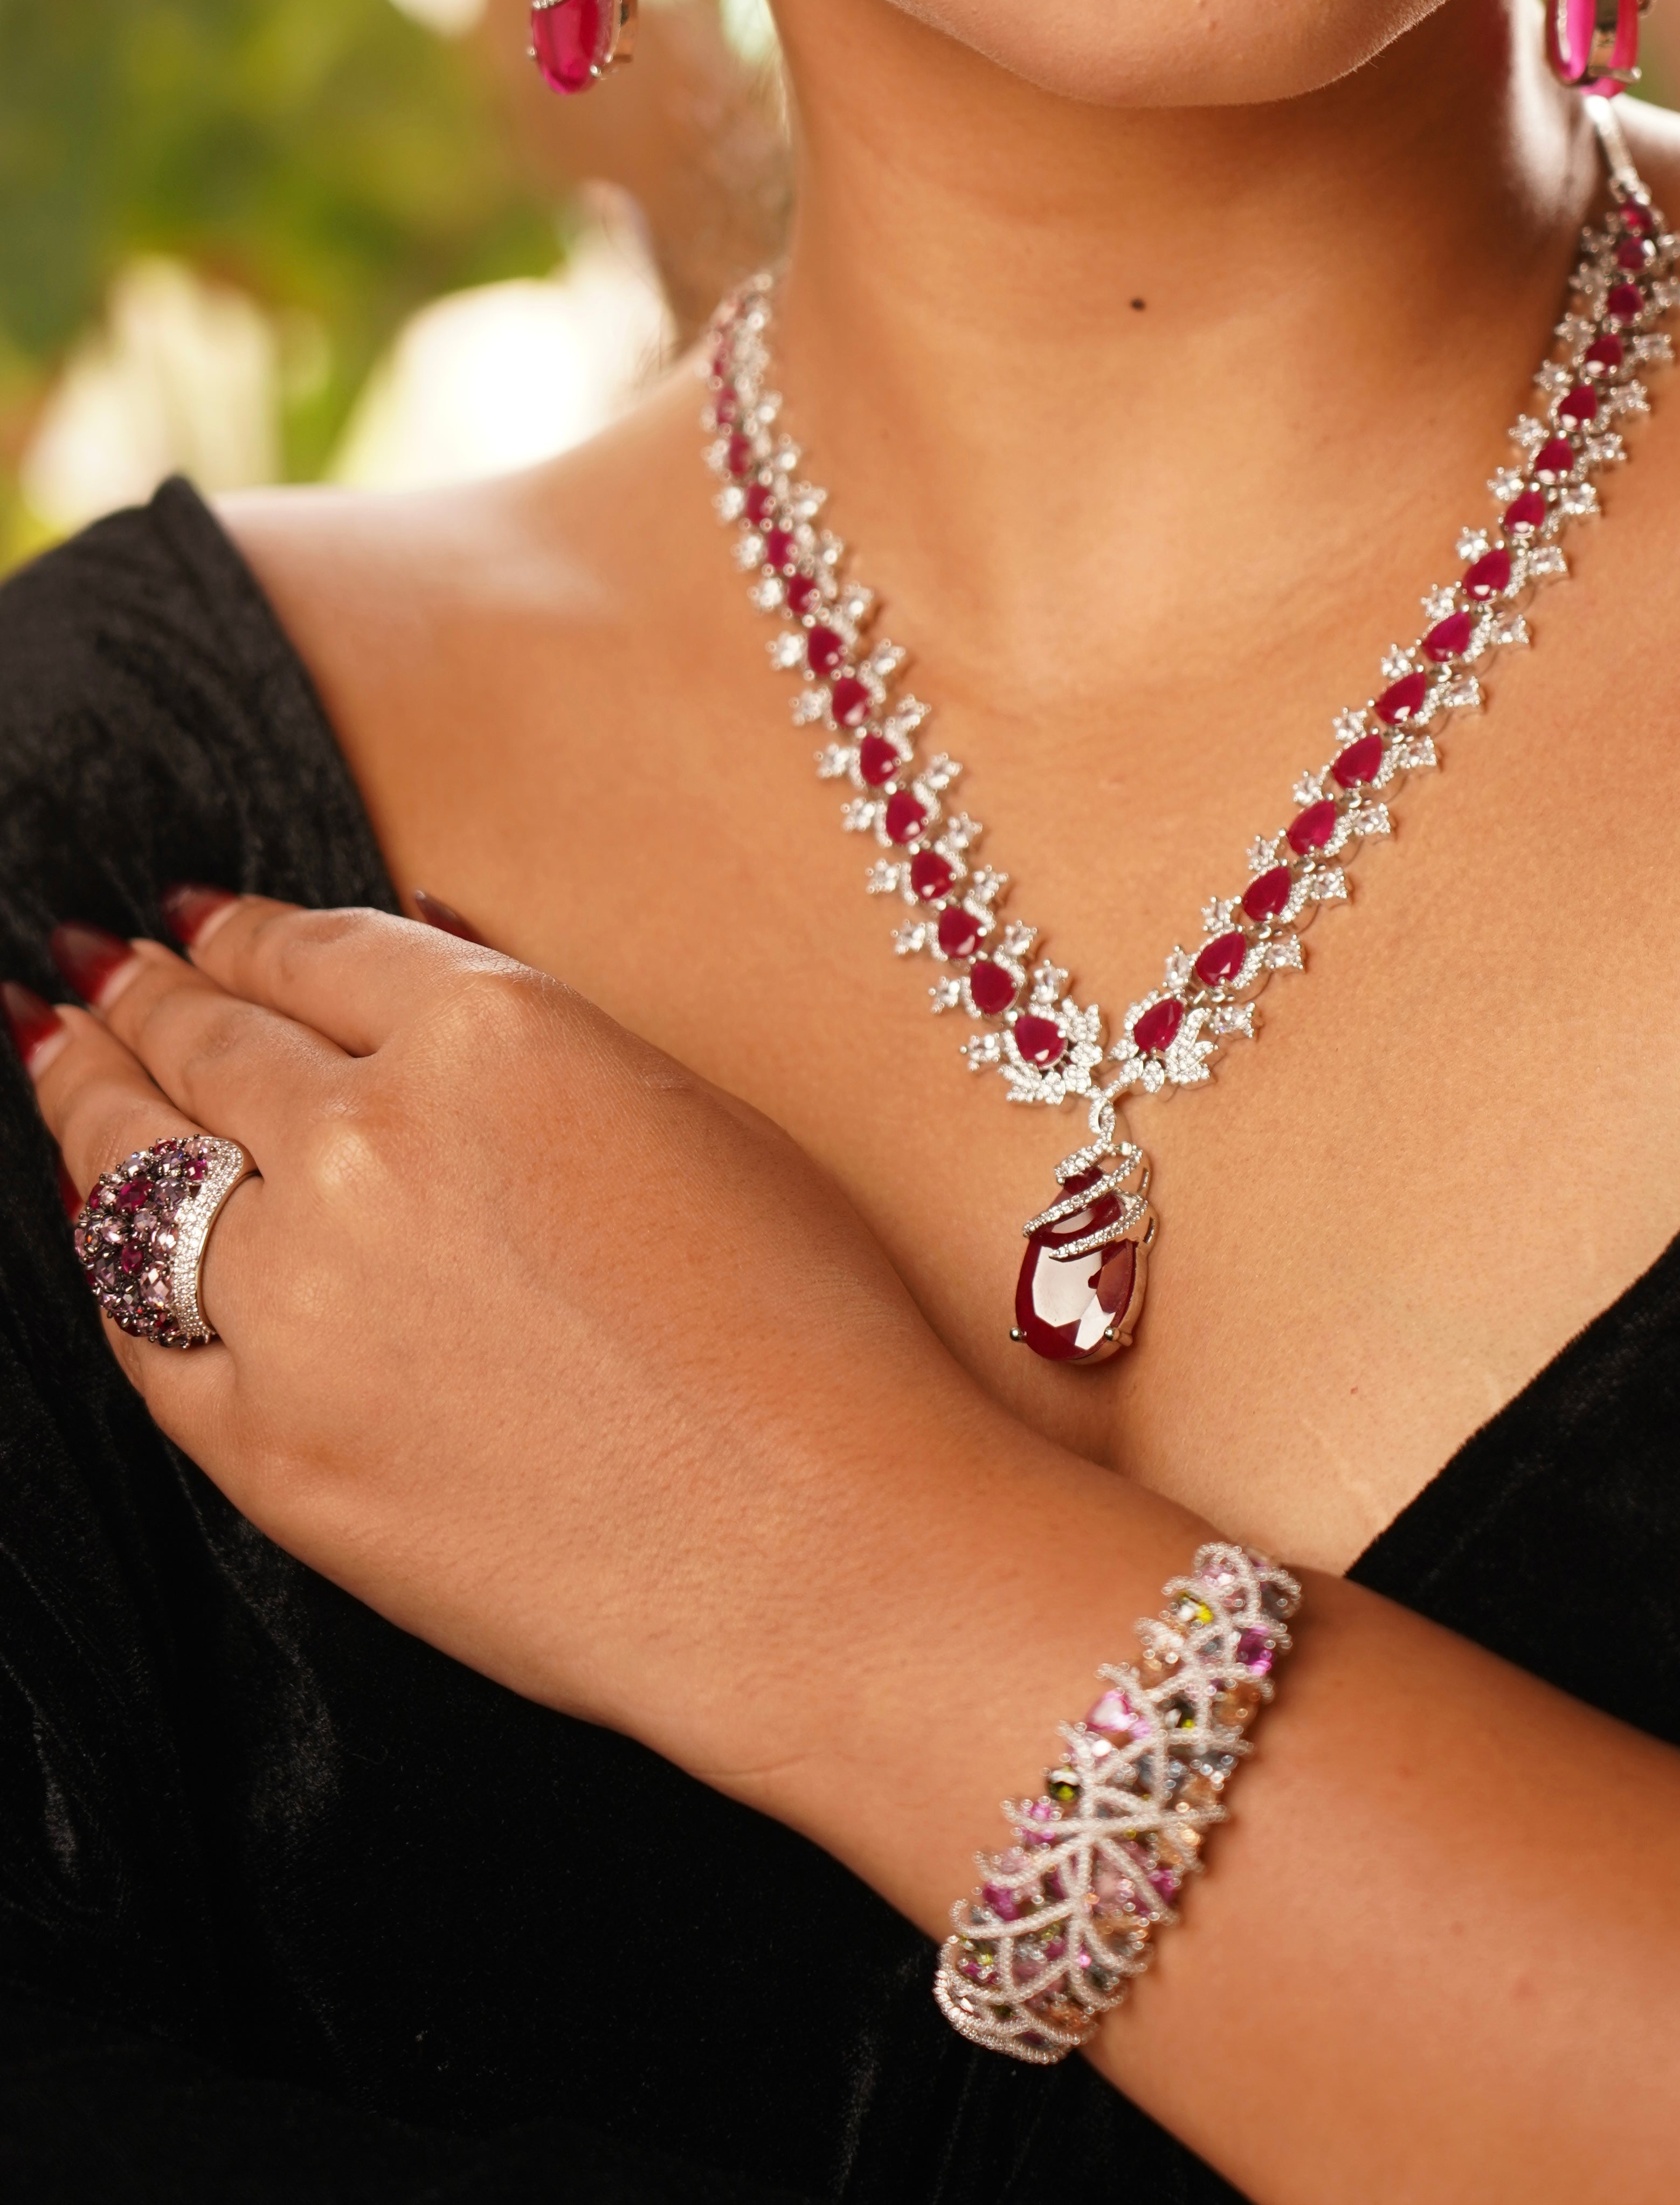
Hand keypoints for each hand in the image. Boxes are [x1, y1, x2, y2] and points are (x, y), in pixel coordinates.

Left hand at [15, 897, 1020, 1814]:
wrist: (815, 1547)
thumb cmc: (806, 1335)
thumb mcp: (694, 1118)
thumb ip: (536, 1043)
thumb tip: (430, 977)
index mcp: (489, 1037)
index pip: (317, 953)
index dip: (248, 930)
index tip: (204, 921)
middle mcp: (364, 1142)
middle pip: (211, 1042)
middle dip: (150, 996)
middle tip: (103, 968)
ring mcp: (295, 1298)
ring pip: (135, 1169)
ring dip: (88, 1094)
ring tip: (58, 1050)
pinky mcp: (265, 1445)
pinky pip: (142, 1330)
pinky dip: (110, 1264)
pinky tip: (94, 1225)